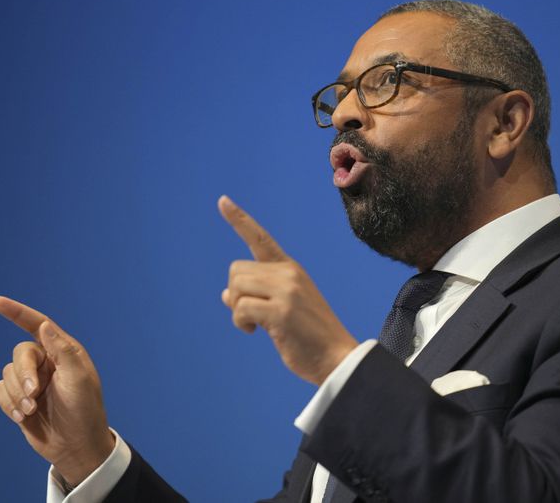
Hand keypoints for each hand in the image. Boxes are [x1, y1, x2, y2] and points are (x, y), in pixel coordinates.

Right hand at [0, 296, 114, 486]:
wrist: (75, 445)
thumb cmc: (84, 409)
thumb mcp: (79, 378)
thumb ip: (62, 350)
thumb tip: (44, 325)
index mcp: (64, 351)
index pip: (38, 324)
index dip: (17, 312)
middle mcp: (47, 361)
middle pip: (20, 353)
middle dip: (24, 374)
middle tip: (35, 394)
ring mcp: (32, 380)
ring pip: (7, 374)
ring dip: (17, 394)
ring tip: (32, 411)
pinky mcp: (19, 398)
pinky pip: (0, 392)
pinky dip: (9, 405)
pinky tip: (24, 418)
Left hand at [219, 195, 357, 384]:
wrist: (336, 358)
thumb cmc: (308, 337)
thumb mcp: (282, 310)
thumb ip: (257, 297)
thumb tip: (225, 295)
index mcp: (291, 269)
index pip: (261, 239)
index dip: (240, 220)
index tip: (222, 201)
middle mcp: (289, 273)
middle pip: (236, 270)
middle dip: (235, 294)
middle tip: (249, 315)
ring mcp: (286, 290)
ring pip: (236, 287)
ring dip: (237, 310)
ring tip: (254, 325)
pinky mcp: (281, 310)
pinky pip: (240, 308)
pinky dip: (240, 322)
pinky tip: (254, 331)